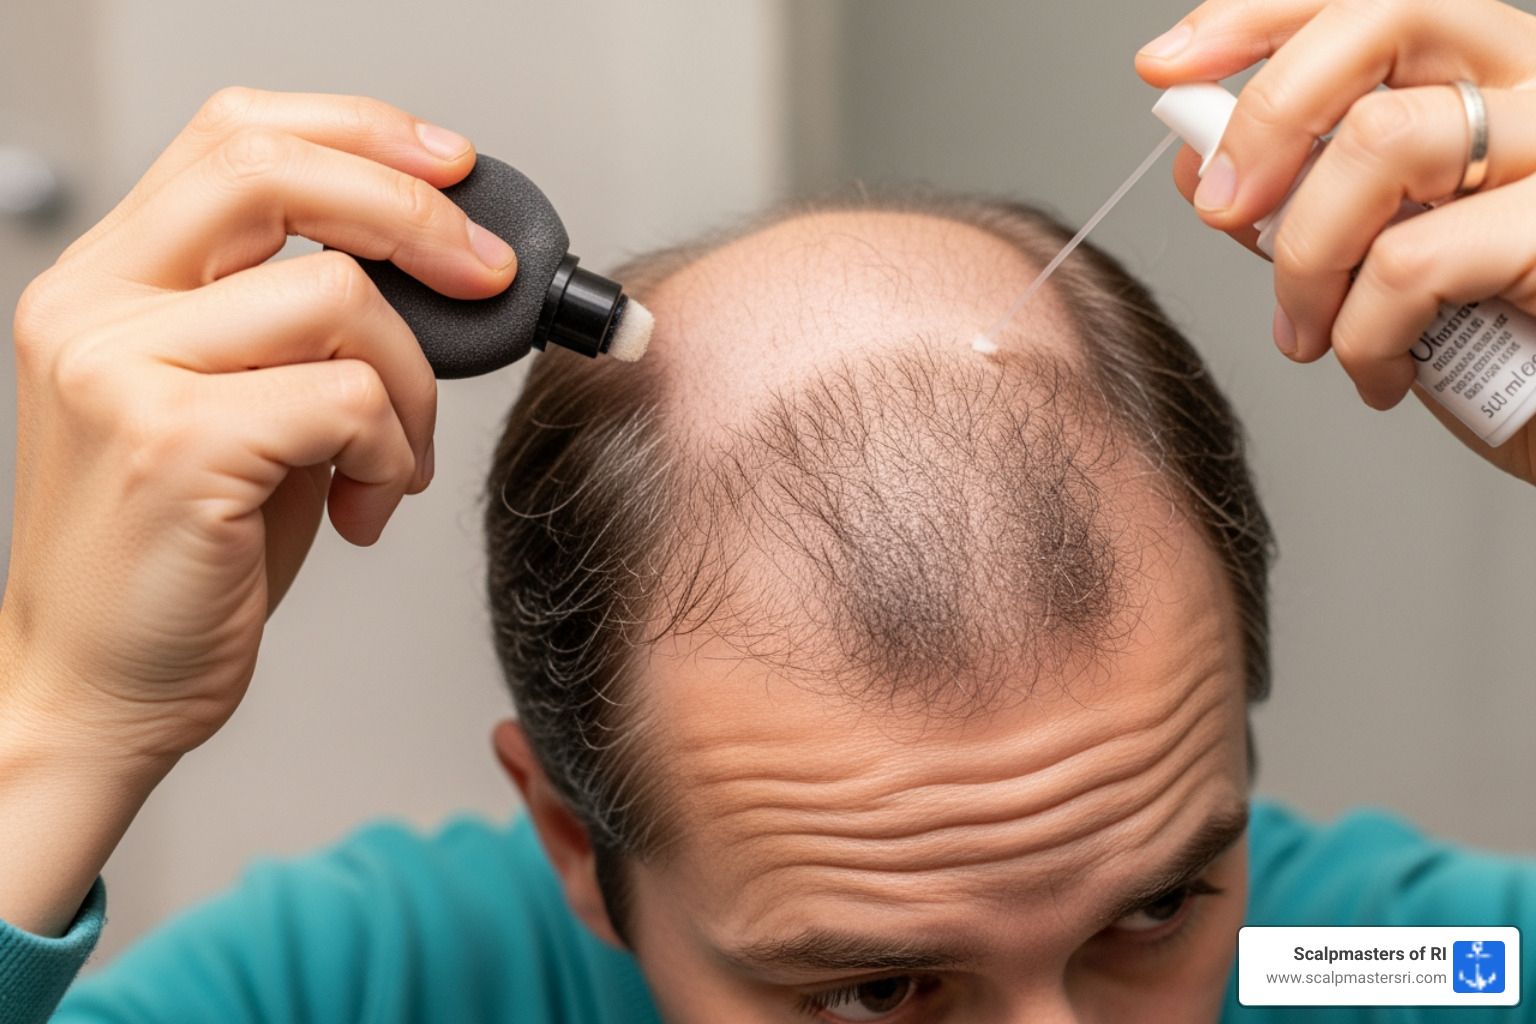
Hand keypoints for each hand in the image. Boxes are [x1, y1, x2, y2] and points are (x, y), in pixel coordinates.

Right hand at [0, 87, 514, 934]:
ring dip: (411, 386)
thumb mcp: (233, 406)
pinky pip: (348, 397)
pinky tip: (367, 502)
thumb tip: (433, 267)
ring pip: (338, 297)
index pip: (233, 135)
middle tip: (486, 276)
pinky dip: (392, 449)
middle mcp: (95, 307)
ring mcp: (120, 370)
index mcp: (109, 282)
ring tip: (391, 461)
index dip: (358, 131)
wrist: (103, 689)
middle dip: (414, 213)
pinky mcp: (172, 444)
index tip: (451, 167)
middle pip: (273, 169)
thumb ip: (295, 325)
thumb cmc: (182, 557)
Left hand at [1136, 0, 1535, 482]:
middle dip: (1267, 116)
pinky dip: (1362, 334)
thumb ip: (1300, 194)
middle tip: (1223, 210)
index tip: (1165, 66)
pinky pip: (1412, 260)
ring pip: (1381, 141)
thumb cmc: (1486, 341)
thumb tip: (1204, 162)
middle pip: (1382, 19)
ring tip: (1306, 334)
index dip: (1255, 17)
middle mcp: (1535, 86)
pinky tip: (1379, 375)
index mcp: (1485, 73)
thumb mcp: (1377, 252)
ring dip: (1306, 259)